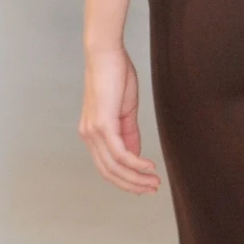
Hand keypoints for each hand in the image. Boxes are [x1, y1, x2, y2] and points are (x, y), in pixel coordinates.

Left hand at [80, 45, 160, 192]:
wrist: (106, 54)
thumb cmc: (115, 77)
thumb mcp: (125, 111)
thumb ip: (129, 134)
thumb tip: (135, 156)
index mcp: (92, 133)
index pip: (106, 167)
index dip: (125, 180)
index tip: (145, 186)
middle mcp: (88, 136)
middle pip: (109, 172)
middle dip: (133, 185)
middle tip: (153, 189)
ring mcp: (93, 132)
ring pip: (114, 167)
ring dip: (137, 178)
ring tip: (155, 181)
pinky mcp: (102, 125)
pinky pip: (119, 153)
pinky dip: (136, 164)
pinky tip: (149, 166)